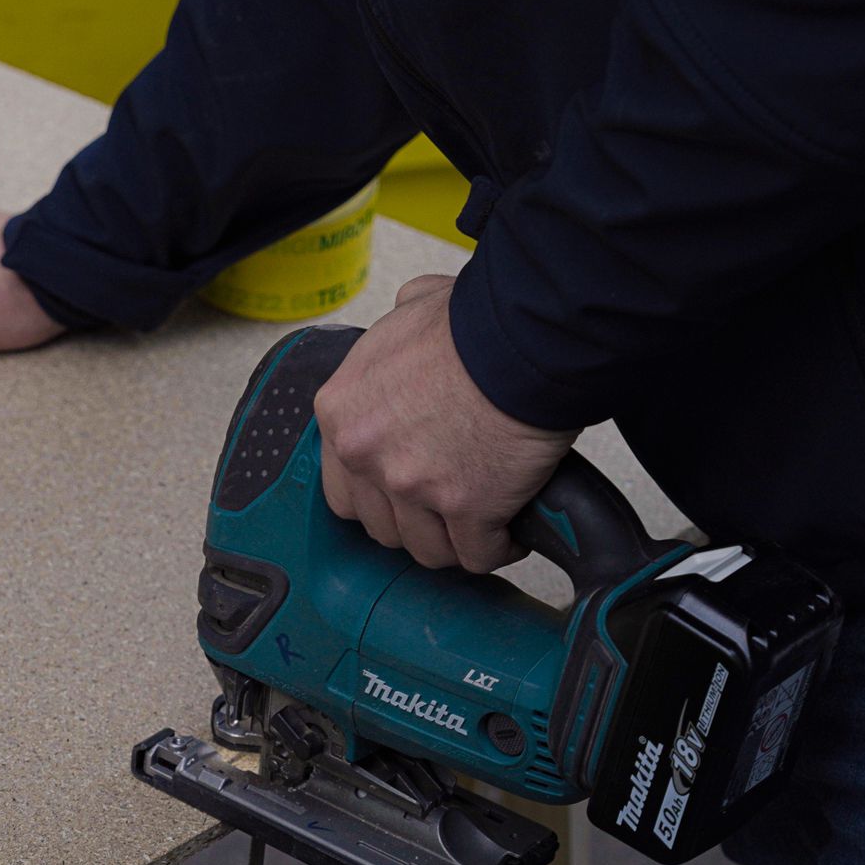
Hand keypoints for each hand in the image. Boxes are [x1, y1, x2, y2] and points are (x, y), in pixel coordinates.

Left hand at [314, 274, 576, 571]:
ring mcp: (412, 486)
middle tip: (444, 506)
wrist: (523, 341)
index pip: (342, 490)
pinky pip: (476, 555)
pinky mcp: (466, 509)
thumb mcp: (410, 310)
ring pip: (427, 549)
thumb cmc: (473, 323)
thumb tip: (406, 317)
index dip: (378, 496)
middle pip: (381, 526)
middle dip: (414, 521)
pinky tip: (511, 531)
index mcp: (341, 413)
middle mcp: (365, 454)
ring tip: (479, 523)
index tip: (403, 495)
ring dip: (455, 540)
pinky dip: (497, 548)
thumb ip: (394, 331)